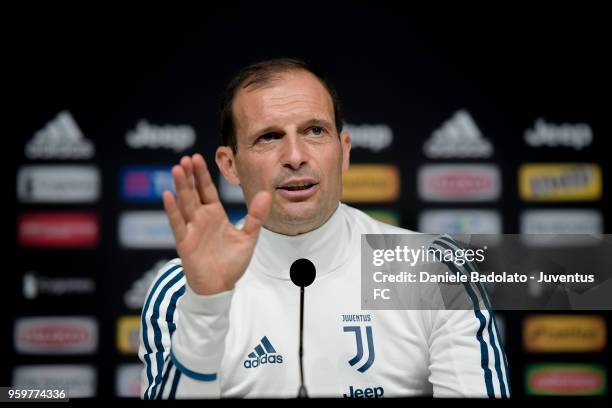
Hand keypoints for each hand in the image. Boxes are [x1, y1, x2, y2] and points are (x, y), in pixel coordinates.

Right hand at [162, 154, 270, 294]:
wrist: (221, 286)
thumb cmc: (232, 263)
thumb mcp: (248, 237)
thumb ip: (256, 216)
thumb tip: (266, 194)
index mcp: (215, 215)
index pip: (207, 190)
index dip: (202, 175)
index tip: (197, 158)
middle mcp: (201, 219)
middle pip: (194, 193)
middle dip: (189, 176)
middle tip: (185, 158)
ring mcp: (192, 229)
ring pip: (185, 204)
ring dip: (180, 187)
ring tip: (176, 169)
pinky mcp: (185, 242)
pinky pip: (177, 223)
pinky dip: (173, 210)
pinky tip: (168, 195)